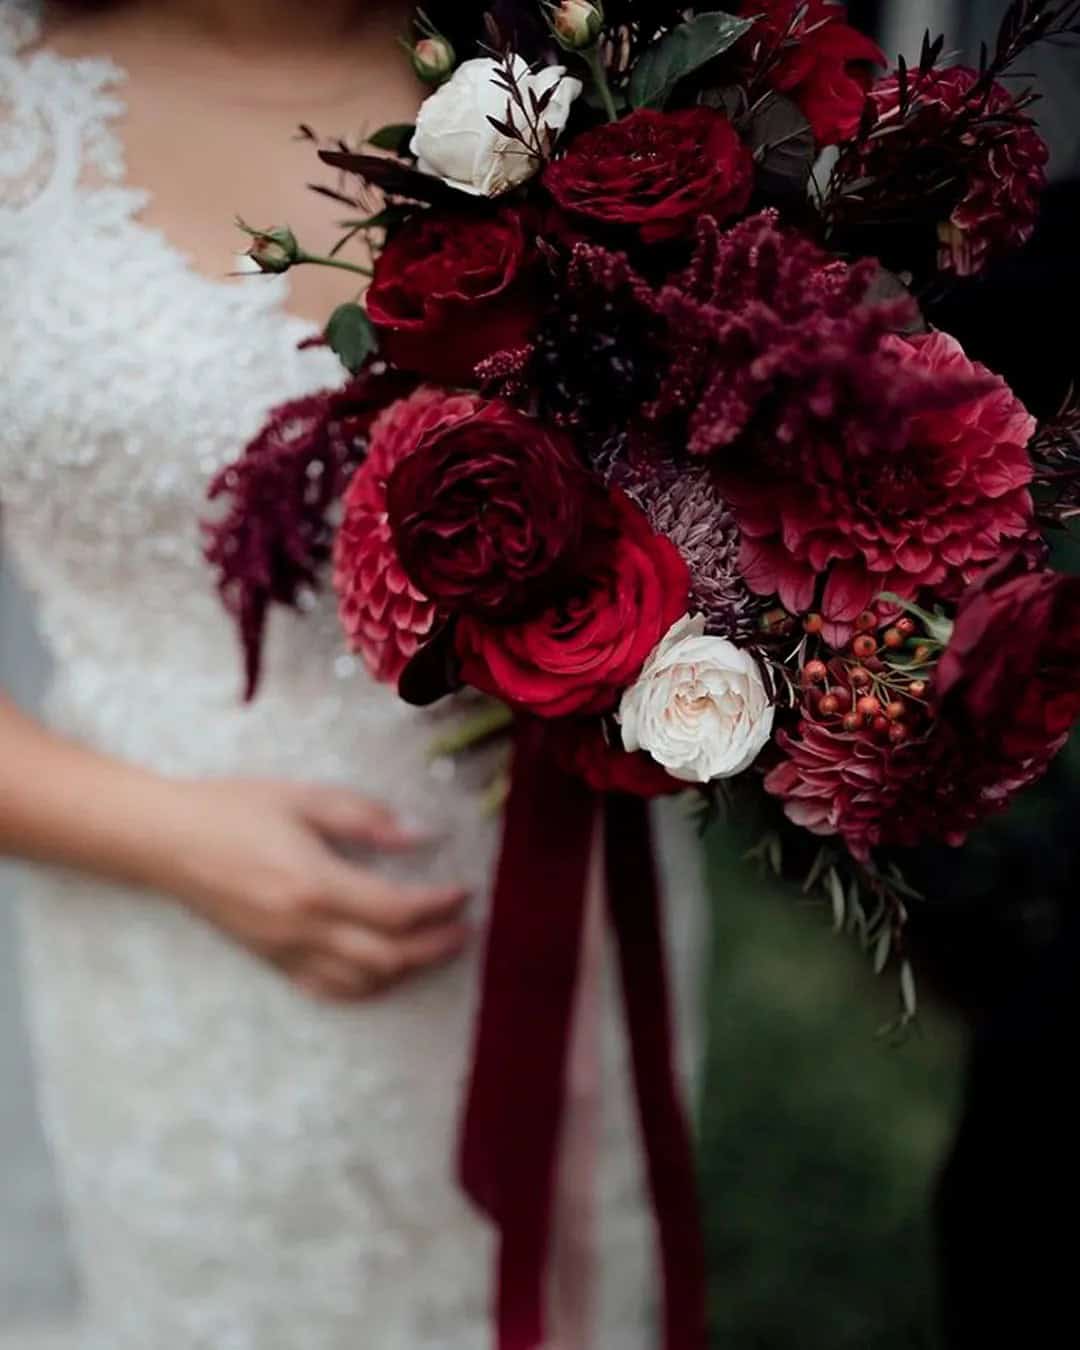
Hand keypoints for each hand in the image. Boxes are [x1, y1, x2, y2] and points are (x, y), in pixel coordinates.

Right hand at [149, 777, 470, 1001]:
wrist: (165, 840)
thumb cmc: (233, 809)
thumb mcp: (304, 798)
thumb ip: (365, 819)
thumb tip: (419, 836)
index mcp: (315, 884)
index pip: (396, 911)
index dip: (439, 906)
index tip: (464, 891)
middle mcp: (302, 928)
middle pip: (388, 956)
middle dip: (436, 947)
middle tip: (466, 930)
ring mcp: (284, 951)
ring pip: (361, 982)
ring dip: (406, 970)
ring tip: (434, 948)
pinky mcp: (270, 960)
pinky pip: (326, 989)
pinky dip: (364, 987)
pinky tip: (383, 971)